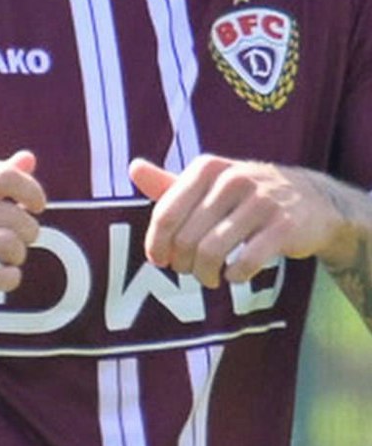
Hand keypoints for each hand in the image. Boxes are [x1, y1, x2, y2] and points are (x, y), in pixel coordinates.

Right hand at [0, 149, 44, 320]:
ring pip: (7, 244)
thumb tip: (29, 158)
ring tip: (10, 258)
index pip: (4, 176)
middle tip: (23, 240)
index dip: (32, 191)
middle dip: (29, 230)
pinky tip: (6, 276)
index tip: (37, 206)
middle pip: (12, 214)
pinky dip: (9, 278)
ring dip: (18, 255)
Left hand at [130, 154, 361, 286]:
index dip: (156, 244)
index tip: (158, 261)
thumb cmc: (245, 195)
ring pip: (213, 251)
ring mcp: (261, 202)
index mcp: (207, 168)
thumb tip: (133, 168)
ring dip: (205, 274)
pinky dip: (235, 276)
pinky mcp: (284, 226)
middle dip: (182, 263)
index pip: (166, 214)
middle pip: (187, 237)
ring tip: (209, 277)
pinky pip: (246, 262)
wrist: (312, 199)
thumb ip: (170, 183)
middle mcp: (232, 180)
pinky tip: (234, 276)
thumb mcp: (209, 183)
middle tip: (188, 271)